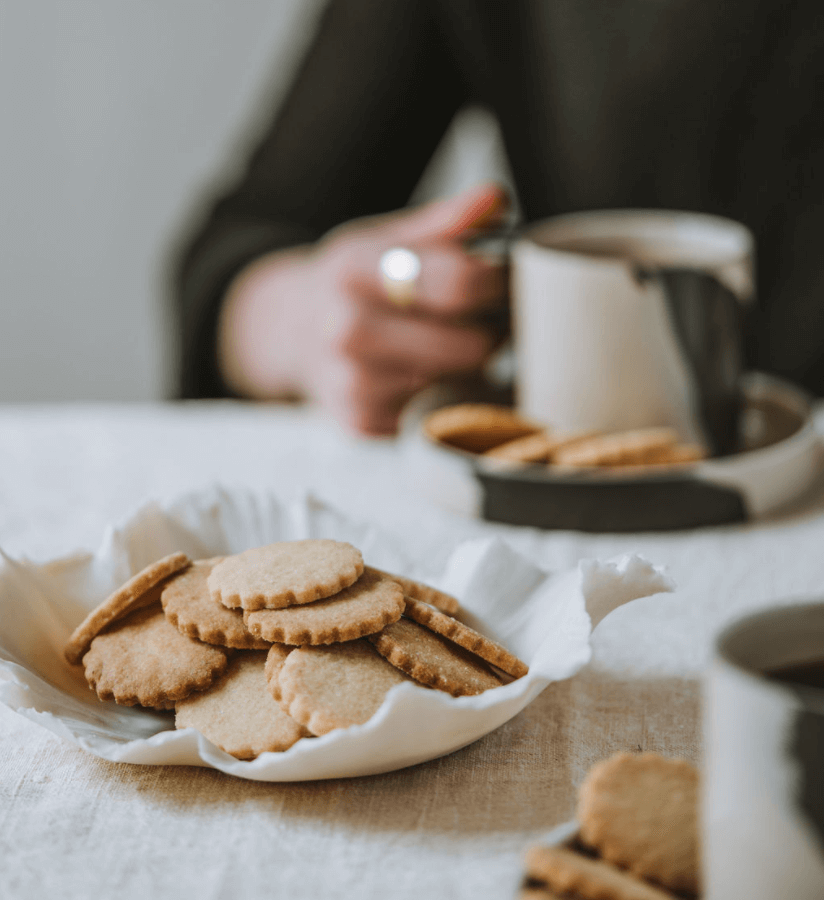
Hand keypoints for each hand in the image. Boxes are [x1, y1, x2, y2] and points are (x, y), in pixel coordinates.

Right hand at [218, 182, 508, 433]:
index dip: (501, 284)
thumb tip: (493, 200)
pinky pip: (436, 415)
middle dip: (493, 334)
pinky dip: (445, 398)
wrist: (291, 330)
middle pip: (469, 346)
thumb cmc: (354, 282)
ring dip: (471, 370)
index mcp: (356, 269)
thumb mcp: (387, 238)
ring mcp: (351, 382)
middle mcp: (346, 329)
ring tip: (455, 347)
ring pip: (457, 384)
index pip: (459, 281)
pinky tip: (428, 376)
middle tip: (488, 323)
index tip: (510, 283)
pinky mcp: (360, 422)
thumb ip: (445, 222)